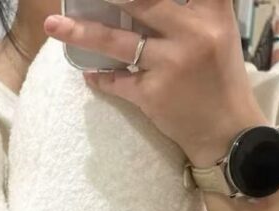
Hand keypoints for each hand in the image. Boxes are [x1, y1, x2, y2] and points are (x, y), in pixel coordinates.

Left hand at [44, 0, 268, 165]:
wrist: (225, 130)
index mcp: (212, 12)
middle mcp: (192, 33)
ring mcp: (170, 64)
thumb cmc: (219, 79)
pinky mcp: (152, 94)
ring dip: (81, 33)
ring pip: (117, 42)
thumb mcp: (217, 34)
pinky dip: (100, 78)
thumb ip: (191, 12)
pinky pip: (116, 82)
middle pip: (141, 2)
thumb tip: (139, 7)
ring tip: (53, 26)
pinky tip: (88, 74)